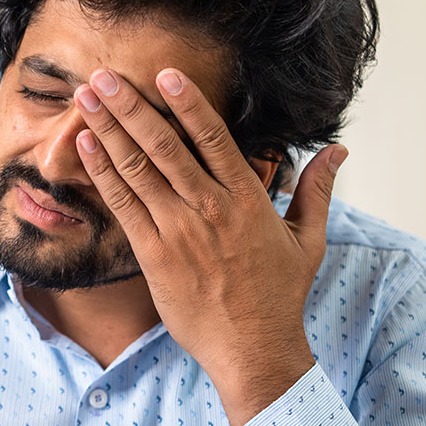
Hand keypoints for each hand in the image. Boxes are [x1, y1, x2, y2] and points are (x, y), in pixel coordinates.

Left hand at [73, 67, 346, 425]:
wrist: (253, 351)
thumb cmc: (280, 296)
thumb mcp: (308, 239)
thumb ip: (316, 189)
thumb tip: (340, 150)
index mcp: (248, 200)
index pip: (215, 139)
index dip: (188, 104)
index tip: (164, 74)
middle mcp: (211, 209)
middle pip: (165, 146)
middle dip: (131, 107)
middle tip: (105, 74)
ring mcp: (179, 232)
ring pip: (138, 170)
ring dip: (108, 130)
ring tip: (86, 98)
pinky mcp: (154, 255)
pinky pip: (123, 205)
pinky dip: (103, 173)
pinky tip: (85, 145)